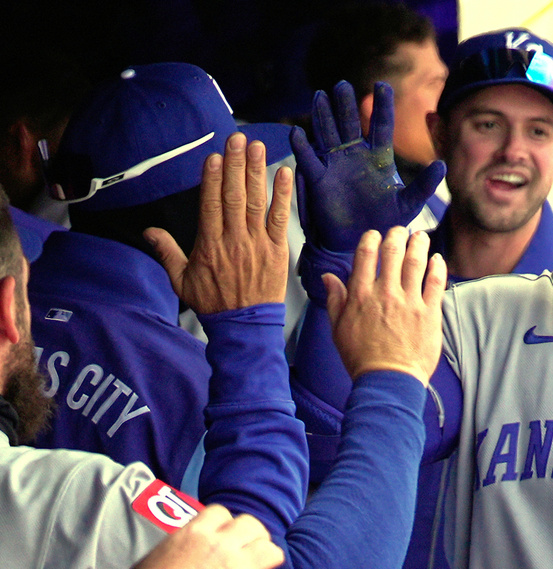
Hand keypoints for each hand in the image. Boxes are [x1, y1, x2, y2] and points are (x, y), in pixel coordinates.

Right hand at [129, 504, 283, 568]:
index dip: (224, 525)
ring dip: (266, 561)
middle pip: (252, 525)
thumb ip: (174, 549)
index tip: (222, 537)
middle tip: (247, 551)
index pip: (220, 512)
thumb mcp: (151, 561)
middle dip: (252, 536)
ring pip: (271, 551)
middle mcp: (221, 546)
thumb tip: (178, 553)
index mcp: (195, 533)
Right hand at [145, 132, 292, 313]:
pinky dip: (283, 196)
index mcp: (209, 245)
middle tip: (238, 138)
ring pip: (256, 202)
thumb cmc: (213, 304)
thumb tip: (148, 231)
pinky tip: (284, 174)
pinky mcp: (278, 250)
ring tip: (258, 146)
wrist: (244, 327)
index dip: (212, 178)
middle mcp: (234, 240)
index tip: (214, 156)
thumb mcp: (181, 280)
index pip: (210, 204)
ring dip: (257, 172)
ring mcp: (258, 244)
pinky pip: (281, 219)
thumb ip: (166, 252)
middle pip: (233, 196)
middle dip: (236, 165)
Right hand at [290, 81, 445, 251]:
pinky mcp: (321, 181)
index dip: (382, 106)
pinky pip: (310, 161)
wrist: (361, 242)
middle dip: (346, 106)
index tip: (383, 85)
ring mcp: (336, 166)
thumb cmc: (386, 221)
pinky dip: (303, 148)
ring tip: (320, 95)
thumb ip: (424, 186)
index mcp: (379, 158)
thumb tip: (443, 165)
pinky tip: (298, 133)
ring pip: (329, 135)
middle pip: (350, 124)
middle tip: (342, 85)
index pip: (381, 125)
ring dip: (324, 116)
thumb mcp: (409, 204)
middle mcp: (356, 156)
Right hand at [323, 227, 445, 384]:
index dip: (371, 238)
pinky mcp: (430, 313)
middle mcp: (386, 293)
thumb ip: (335, 299)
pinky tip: (437, 259)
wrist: (388, 381)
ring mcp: (410, 302)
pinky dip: (437, 267)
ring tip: (420, 237)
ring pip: (416, 261)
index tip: (375, 235)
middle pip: (393, 251)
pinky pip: (436, 282)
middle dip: (397, 235)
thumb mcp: (338, 329)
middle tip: (401, 231)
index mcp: (361, 295)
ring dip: (419, 244)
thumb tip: (329, 277)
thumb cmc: (362, 358)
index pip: (366, 254)